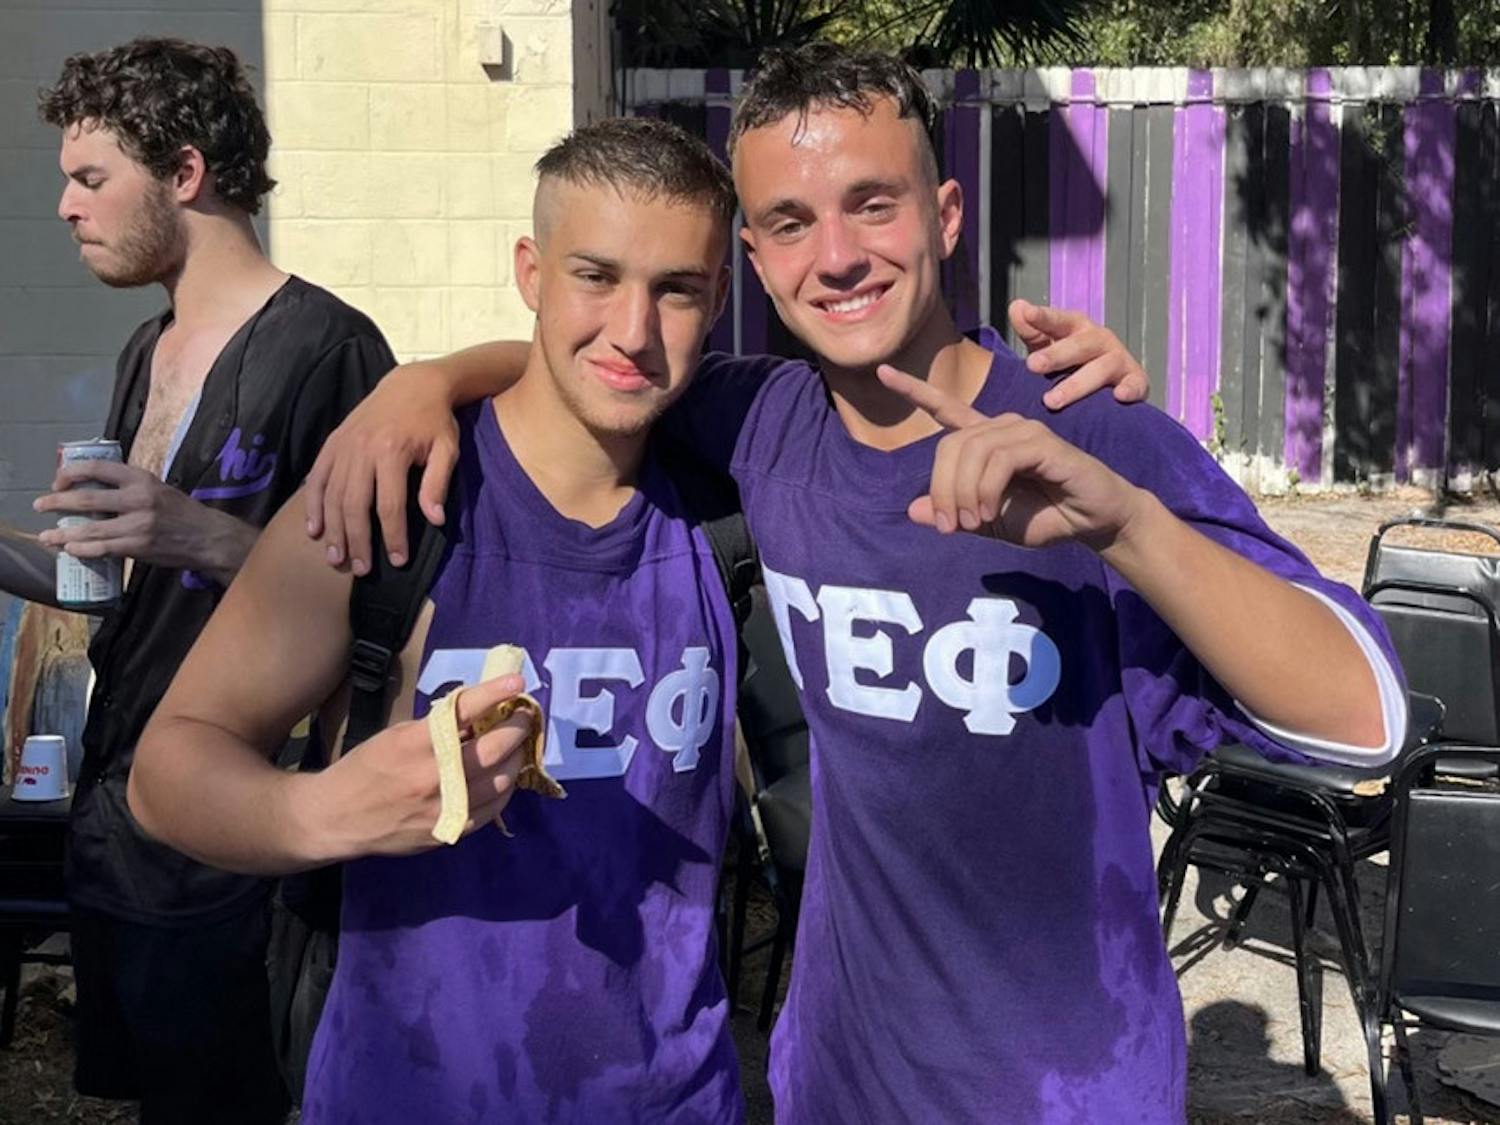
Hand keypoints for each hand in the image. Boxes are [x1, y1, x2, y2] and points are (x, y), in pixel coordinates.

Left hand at [34, 460, 255, 579]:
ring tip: (47, 536)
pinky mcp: (139, 546)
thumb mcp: (158, 489)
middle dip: (57, 502)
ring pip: (90, 529)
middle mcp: (139, 499)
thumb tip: (95, 491)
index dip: (71, 473)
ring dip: (63, 533)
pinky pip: (103, 549)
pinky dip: (83, 550)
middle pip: (87, 500)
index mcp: (142, 479)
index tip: (58, 480)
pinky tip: (70, 550)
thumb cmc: (182, 512)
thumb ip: (129, 488)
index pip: (97, 469)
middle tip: (40, 505)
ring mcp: (138, 525)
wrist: (209, 537)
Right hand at [303, 361, 458, 574]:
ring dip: (333, 530)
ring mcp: (343, 446)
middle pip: (354, 505)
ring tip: (336, 559)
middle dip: (357, 541)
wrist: (412, 384)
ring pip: (332, 495)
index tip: (398, 560)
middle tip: (362, 569)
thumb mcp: (447, 449)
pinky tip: (314, 529)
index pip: (390, 506)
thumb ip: (438, 484)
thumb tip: (434, 520)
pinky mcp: (333, 443)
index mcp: (392, 452)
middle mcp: (362, 450)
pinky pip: (317, 478)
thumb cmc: (434, 421)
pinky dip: (312, 505)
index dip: (393, 536)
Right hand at [314, 673, 531, 857]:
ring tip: (516, 744)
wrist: (335, 818)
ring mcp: (444, 808)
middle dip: (517, 727)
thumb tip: (479, 714)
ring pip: (502, 780)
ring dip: (516, 757)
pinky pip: (494, 808)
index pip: (464, 711)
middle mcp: (432, 777)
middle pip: (494, 749)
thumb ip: (438, 727)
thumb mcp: (396, 735)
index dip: (495, 693)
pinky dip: (505, 787)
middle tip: (524, 715)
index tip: (517, 681)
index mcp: (414, 745)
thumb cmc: (365, 769)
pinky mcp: (450, 831)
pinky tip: (504, 775)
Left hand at [876, 364, 1147, 551]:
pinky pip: (998, 458)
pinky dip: (986, 488)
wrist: (1093, 524)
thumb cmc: (1046, 518)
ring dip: (963, 492)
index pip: (946, 410)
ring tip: (972, 522)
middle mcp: (1002, 428)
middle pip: (949, 445)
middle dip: (941, 488)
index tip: (883, 372)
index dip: (915, 390)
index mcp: (986, 441)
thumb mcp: (990, 523)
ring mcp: (1023, 431)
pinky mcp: (1042, 442)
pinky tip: (989, 510)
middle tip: (949, 526)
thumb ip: (954, 515)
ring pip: (971, 451)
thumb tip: (911, 510)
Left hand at [1009, 300, 1149, 409]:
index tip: (1027, 313)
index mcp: (1076, 328)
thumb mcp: (1046, 345)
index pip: (1059, 320)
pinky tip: (1119, 396)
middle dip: (1056, 354)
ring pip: (1102, 368)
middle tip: (1032, 365)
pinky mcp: (1135, 382)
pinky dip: (1130, 389)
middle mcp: (1099, 340)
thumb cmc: (1070, 364)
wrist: (1107, 389)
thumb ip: (1030, 330)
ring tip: (1051, 401)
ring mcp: (1119, 360)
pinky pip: (1135, 384)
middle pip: (1080, 344)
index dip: (1044, 317)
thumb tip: (1017, 307)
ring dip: (1076, 384)